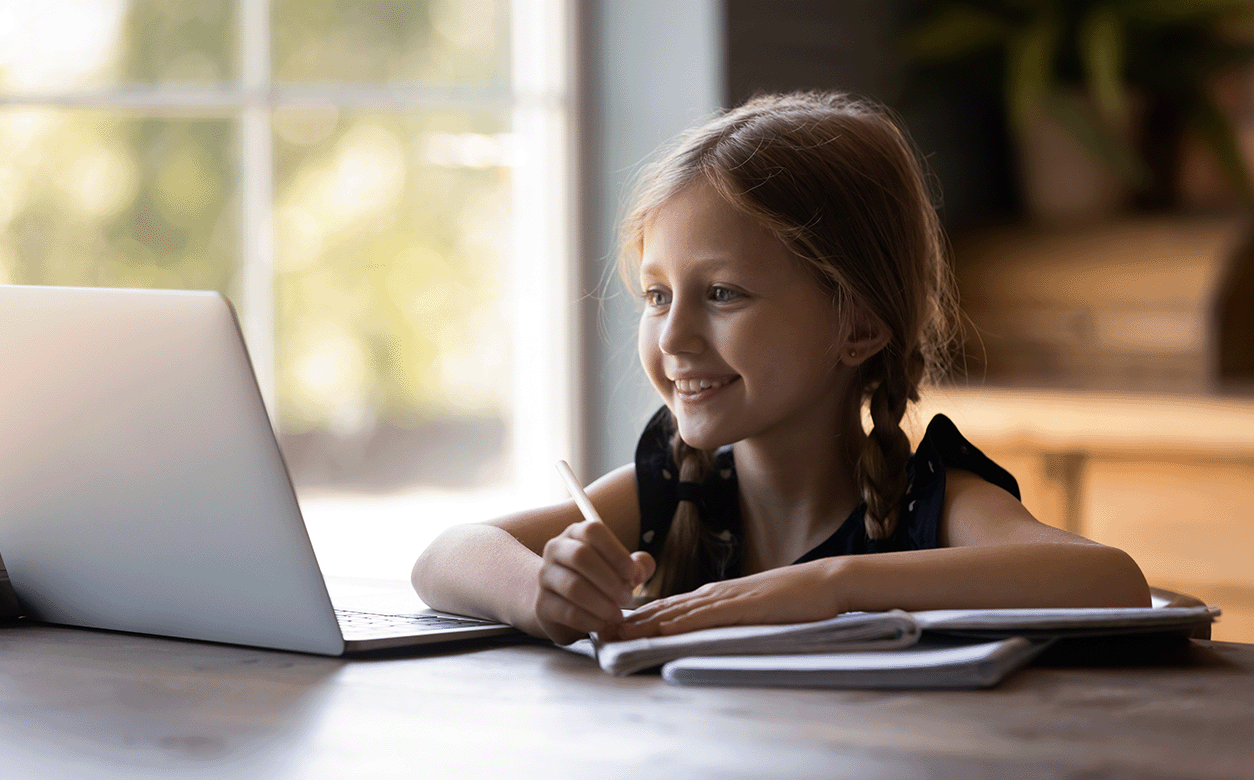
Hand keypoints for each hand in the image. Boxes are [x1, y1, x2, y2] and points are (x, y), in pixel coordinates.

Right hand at [534, 518, 654, 644]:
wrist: (560, 602)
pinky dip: (591, 620)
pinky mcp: (542, 605)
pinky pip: (568, 612)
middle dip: (610, 580)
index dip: (616, 552)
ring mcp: (545, 577)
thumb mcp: (618, 568)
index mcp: (576, 533)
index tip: (632, 574)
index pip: (593, 531)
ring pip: (574, 587)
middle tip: (626, 597)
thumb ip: (636, 565)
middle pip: (581, 556)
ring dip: (602, 604)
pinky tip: (602, 624)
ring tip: (616, 614)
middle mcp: (556, 549)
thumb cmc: (596, 580)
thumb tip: (638, 572)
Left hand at [602, 560, 845, 640]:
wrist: (823, 582)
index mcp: (714, 595)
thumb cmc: (791, 599)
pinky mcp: (744, 606)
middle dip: (630, 621)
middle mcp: (713, 593)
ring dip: (645, 624)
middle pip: (663, 608)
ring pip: (678, 611)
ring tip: (618, 633)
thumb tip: (702, 631)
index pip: (667, 607)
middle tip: (599, 631)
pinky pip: (707, 616)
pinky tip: (663, 630)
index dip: (637, 618)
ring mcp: (727, 598)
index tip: (611, 628)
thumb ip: (725, 617)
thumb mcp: (749, 608)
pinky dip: (682, 623)